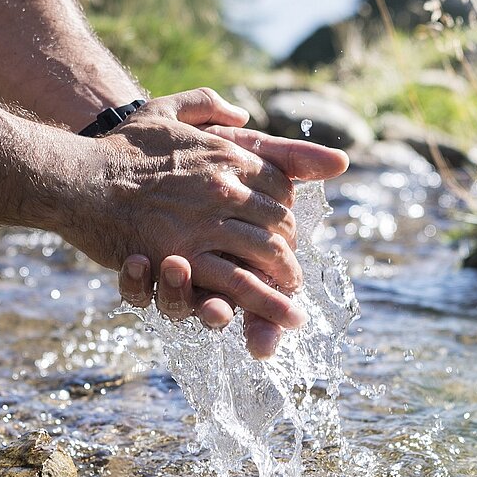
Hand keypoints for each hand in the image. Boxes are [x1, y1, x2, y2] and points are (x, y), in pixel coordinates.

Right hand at [66, 88, 305, 330]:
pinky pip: (234, 281)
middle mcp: (225, 188)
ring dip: (284, 279)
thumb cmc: (118, 148)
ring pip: (266, 254)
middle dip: (290, 250)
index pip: (279, 186)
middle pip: (279, 222)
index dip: (286, 211)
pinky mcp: (183, 256)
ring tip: (292, 302)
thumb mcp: (164, 110)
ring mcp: (206, 222)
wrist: (76, 179)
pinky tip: (273, 311)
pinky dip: (261, 299)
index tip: (284, 229)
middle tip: (291, 272)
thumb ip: (204, 103)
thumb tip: (242, 114)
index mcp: (226, 155)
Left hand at [117, 121, 348, 357]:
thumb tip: (341, 161)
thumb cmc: (203, 150)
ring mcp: (172, 274)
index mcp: (243, 255)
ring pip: (176, 306)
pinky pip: (136, 292)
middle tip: (216, 311)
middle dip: (217, 316)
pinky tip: (135, 262)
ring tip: (171, 267)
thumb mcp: (246, 148)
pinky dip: (136, 284)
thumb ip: (291, 159)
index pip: (262, 295)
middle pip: (218, 311)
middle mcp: (208, 272)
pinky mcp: (138, 270)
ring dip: (175, 296)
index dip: (269, 317)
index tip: (272, 333)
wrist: (146, 143)